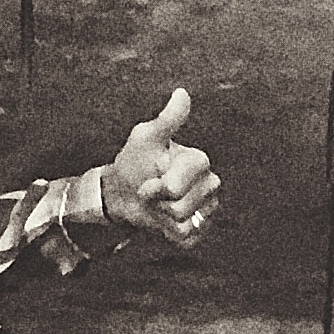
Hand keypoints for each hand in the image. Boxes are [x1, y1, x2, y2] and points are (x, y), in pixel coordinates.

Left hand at [103, 88, 219, 247]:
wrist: (123, 193)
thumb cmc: (135, 162)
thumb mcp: (146, 139)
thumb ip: (167, 120)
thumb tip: (182, 93)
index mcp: (199, 161)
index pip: (176, 187)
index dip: (156, 187)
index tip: (150, 177)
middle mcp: (209, 184)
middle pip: (181, 208)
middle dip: (158, 203)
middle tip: (151, 191)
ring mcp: (206, 208)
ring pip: (184, 225)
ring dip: (162, 218)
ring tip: (158, 205)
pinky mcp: (199, 229)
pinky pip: (187, 240)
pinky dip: (169, 234)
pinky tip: (164, 220)